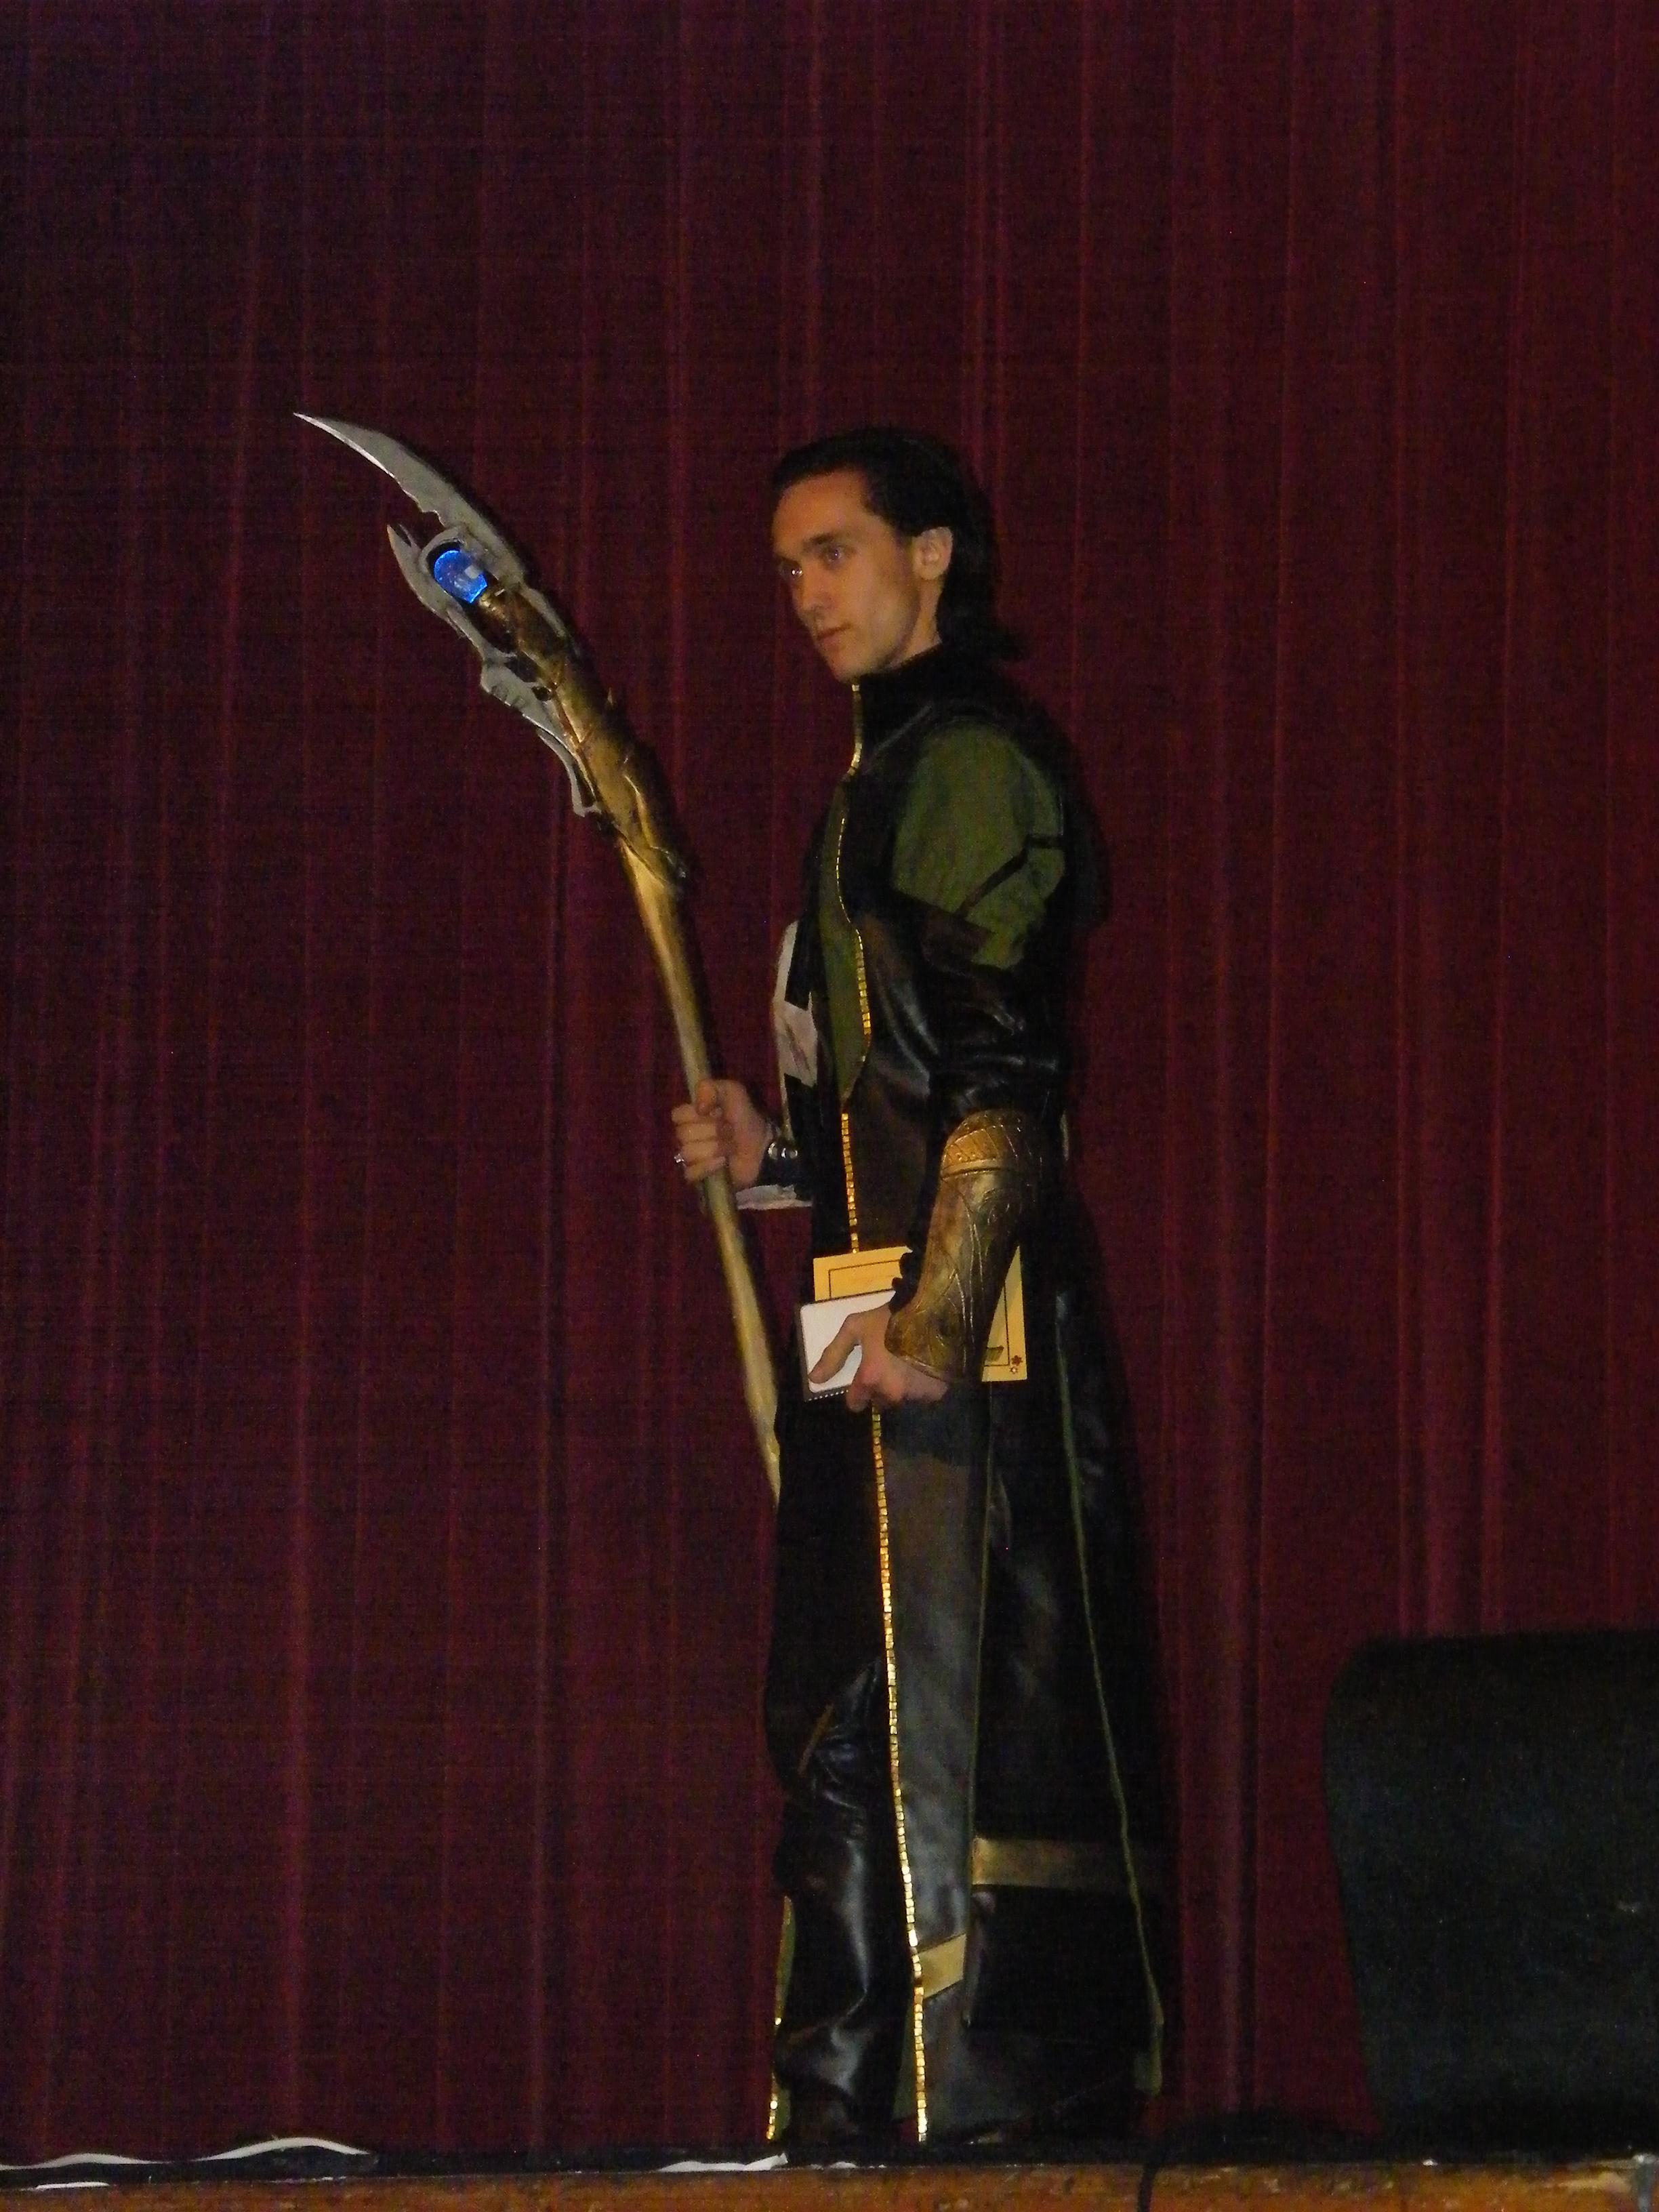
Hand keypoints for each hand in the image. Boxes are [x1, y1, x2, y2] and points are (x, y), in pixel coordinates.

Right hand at [671, 1077, 769, 1190]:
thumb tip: (697, 1108)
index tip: (713, 1114)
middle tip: (727, 1133)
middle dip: (709, 1132)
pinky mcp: (699, 1175)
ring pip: (686, 1153)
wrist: (763, 1150)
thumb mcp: (734, 1093)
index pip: (677, 1115)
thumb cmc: (748, 1122)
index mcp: (696, 1115)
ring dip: (712, 1150)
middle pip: (682, 1134)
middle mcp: (692, 1135)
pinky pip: (690, 1172)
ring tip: (728, 1148)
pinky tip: (722, 1163)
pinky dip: (708, 1167)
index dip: (693, 1115)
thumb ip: (710, 1088)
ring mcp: (694, 1157)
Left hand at [809, 1301, 948, 1412]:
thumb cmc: (890, 1317)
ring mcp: (916, 1395)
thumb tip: (814, 1379)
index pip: (855, 1403)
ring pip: (901, 1400)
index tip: (863, 1380)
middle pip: (879, 1402)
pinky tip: (922, 1368)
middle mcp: (892, 1393)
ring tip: (906, 1367)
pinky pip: (922, 1397)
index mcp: (871, 1378)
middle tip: (887, 1368)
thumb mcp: (855, 1327)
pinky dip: (920, 1387)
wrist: (933, 1310)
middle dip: (880, 1390)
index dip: (856, 1393)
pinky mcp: (936, 1392)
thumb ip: (833, 1355)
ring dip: (901, 1390)